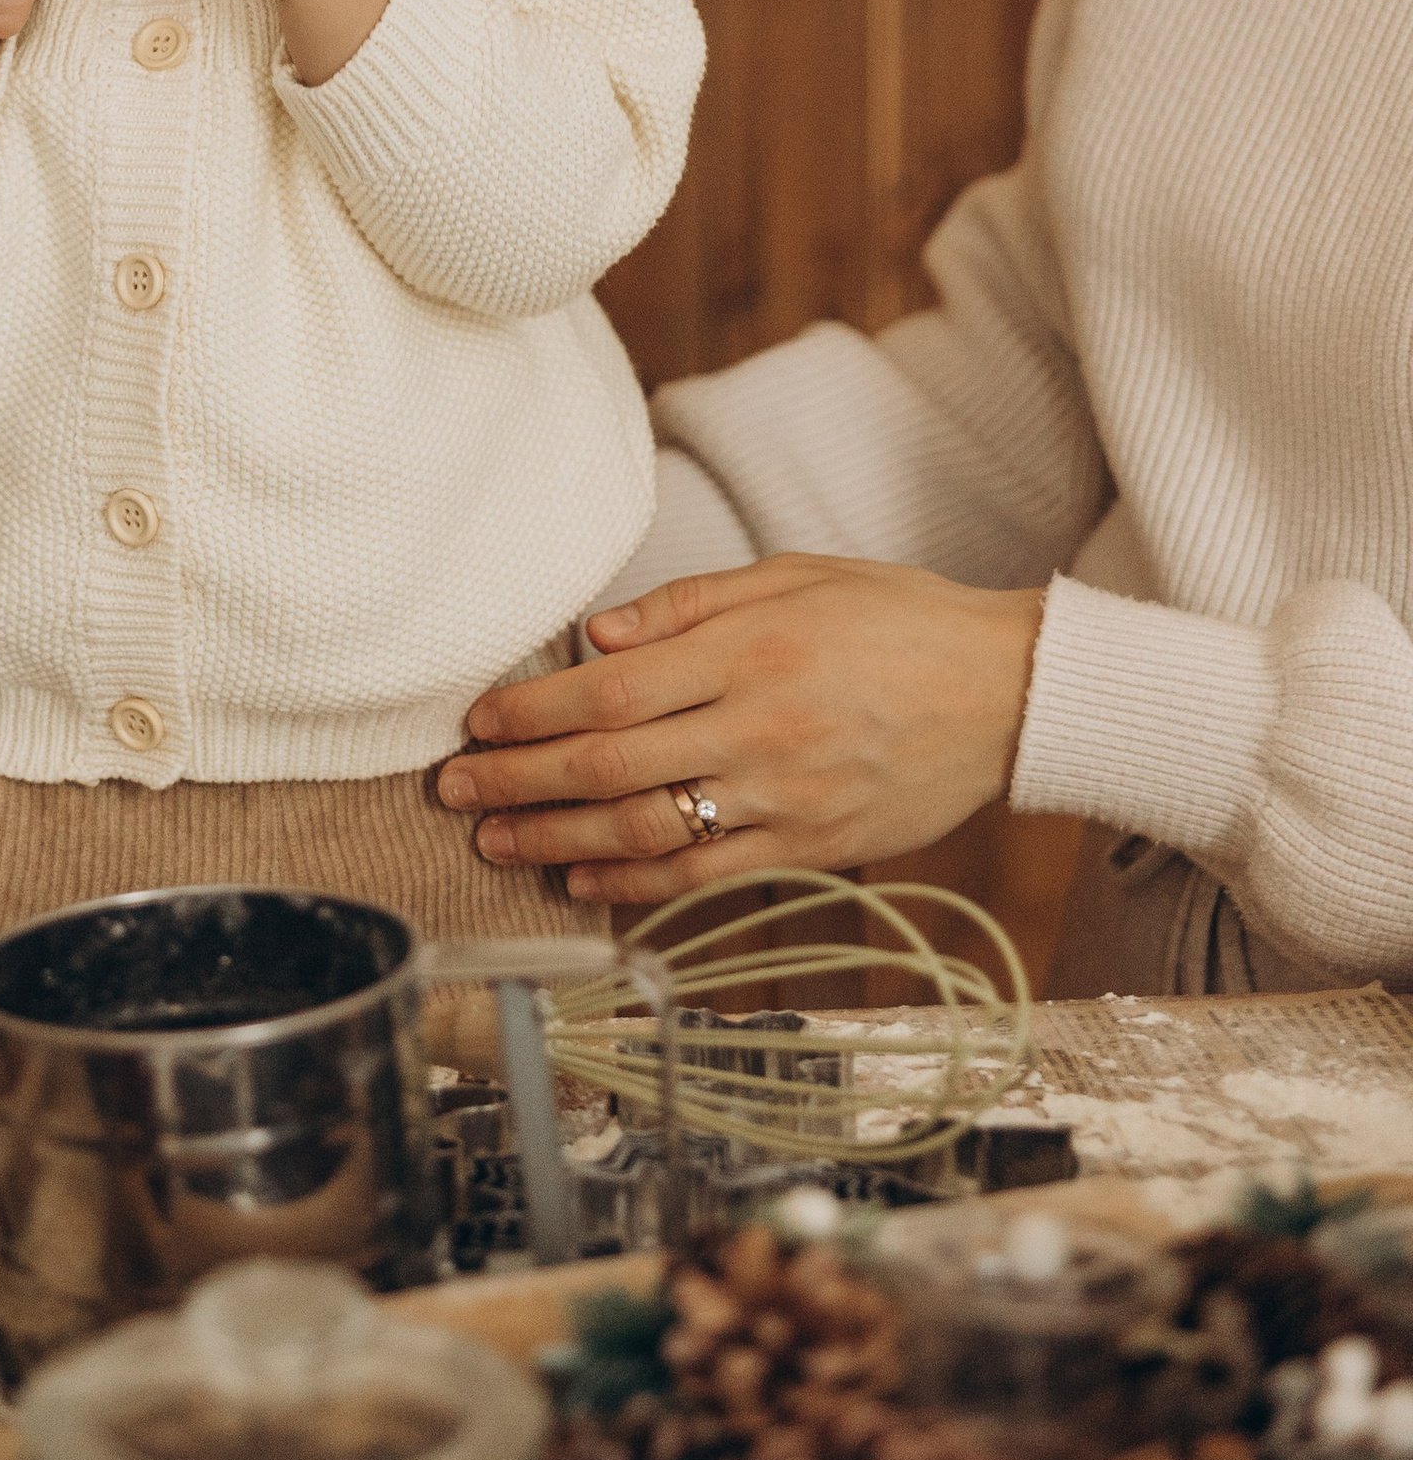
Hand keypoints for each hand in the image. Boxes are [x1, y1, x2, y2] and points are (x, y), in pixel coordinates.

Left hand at [436, 555, 1044, 910]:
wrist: (1008, 693)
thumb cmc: (894, 618)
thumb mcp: (792, 577)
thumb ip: (687, 608)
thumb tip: (594, 639)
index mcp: (750, 653)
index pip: (611, 693)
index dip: (533, 712)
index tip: (478, 722)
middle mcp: (761, 730)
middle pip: (613, 767)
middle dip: (520, 782)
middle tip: (452, 792)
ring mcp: (787, 799)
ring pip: (650, 832)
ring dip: (558, 841)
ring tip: (495, 843)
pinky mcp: (814, 848)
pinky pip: (708, 875)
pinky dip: (638, 882)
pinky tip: (583, 877)